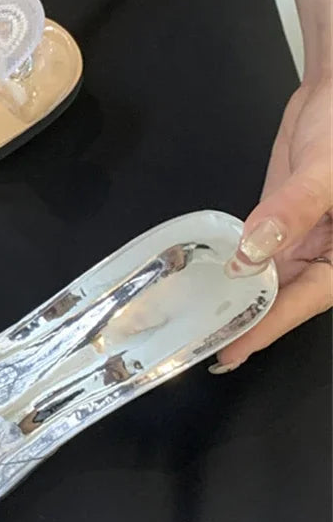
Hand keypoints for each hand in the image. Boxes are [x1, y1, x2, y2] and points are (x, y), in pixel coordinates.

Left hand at [212, 78, 331, 371]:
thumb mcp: (327, 169)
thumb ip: (292, 210)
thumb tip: (251, 255)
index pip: (306, 300)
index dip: (268, 327)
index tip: (232, 352)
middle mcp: (328, 254)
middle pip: (286, 298)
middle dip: (249, 324)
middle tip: (205, 349)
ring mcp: (305, 240)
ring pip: (270, 280)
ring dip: (240, 301)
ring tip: (202, 326)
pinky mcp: (282, 223)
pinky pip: (259, 253)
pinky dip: (237, 269)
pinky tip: (212, 283)